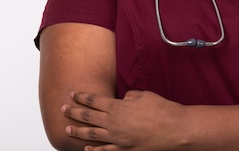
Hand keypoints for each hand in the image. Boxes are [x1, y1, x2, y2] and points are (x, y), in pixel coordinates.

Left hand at [61, 90, 185, 150]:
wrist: (175, 129)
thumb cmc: (162, 109)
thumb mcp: (143, 95)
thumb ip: (129, 96)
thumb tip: (122, 100)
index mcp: (118, 107)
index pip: (93, 100)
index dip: (81, 97)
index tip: (72, 94)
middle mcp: (114, 123)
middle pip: (88, 117)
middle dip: (73, 113)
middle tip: (63, 110)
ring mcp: (118, 139)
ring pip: (92, 135)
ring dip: (78, 132)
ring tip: (68, 129)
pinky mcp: (125, 150)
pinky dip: (94, 150)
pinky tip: (87, 149)